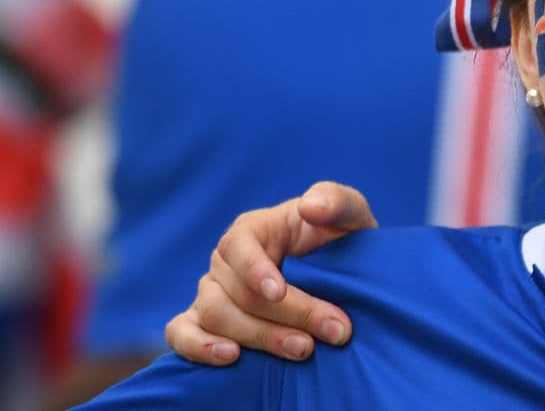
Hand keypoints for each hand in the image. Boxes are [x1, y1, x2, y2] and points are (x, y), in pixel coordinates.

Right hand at [165, 181, 377, 364]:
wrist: (343, 279)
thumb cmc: (340, 241)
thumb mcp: (349, 213)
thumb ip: (335, 201)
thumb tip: (310, 207)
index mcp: (253, 229)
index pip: (238, 246)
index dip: (254, 269)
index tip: (280, 292)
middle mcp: (226, 262)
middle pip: (235, 291)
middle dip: (285, 315)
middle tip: (334, 330)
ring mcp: (212, 294)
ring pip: (214, 316)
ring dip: (258, 336)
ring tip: (304, 349)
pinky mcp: (206, 324)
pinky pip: (181, 334)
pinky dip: (199, 347)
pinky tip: (232, 357)